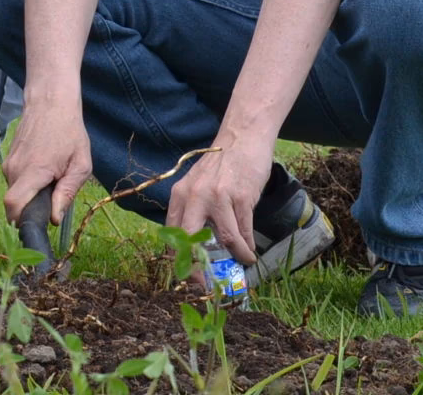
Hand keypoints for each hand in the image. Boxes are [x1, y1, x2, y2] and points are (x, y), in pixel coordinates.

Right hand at [2, 101, 93, 224]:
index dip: (20, 221)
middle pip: (15, 203)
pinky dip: (28, 184)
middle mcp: (14, 169)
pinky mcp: (8, 159)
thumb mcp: (80, 164)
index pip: (13, 204)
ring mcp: (9, 163)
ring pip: (15, 192)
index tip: (36, 226)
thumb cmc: (69, 132)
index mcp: (34, 171)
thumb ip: (67, 193)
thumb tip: (55, 218)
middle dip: (31, 208)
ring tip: (51, 180)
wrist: (50, 102)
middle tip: (53, 200)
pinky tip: (44, 171)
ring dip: (31, 195)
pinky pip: (15, 181)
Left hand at [166, 138, 272, 266]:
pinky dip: (247, 247)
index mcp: (179, 195)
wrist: (242, 139)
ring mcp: (218, 196)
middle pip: (190, 239)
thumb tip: (196, 247)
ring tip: (241, 264)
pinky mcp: (240, 197)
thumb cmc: (220, 166)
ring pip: (224, 238)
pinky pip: (243, 231)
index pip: (173, 233)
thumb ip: (193, 210)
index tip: (187, 276)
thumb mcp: (197, 185)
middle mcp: (194, 196)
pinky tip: (249, 253)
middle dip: (197, 266)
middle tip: (206, 283)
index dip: (179, 258)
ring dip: (234, 257)